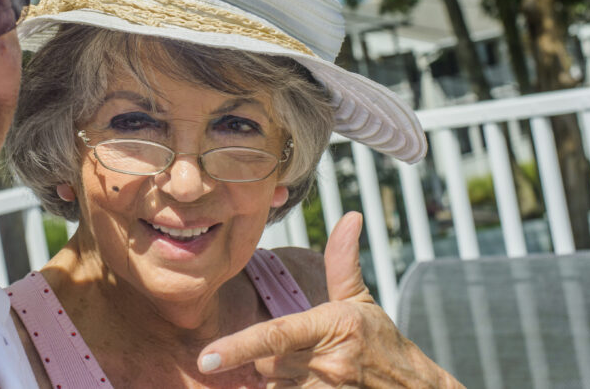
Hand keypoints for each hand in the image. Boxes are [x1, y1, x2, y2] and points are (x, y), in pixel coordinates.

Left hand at [197, 212, 461, 387]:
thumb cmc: (382, 343)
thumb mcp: (360, 301)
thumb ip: (342, 262)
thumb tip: (350, 217)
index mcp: (332, 327)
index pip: (276, 337)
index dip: (238, 347)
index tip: (206, 358)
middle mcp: (327, 363)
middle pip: (266, 363)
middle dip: (270, 358)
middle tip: (300, 352)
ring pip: (275, 387)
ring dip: (282, 381)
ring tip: (312, 372)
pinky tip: (308, 384)